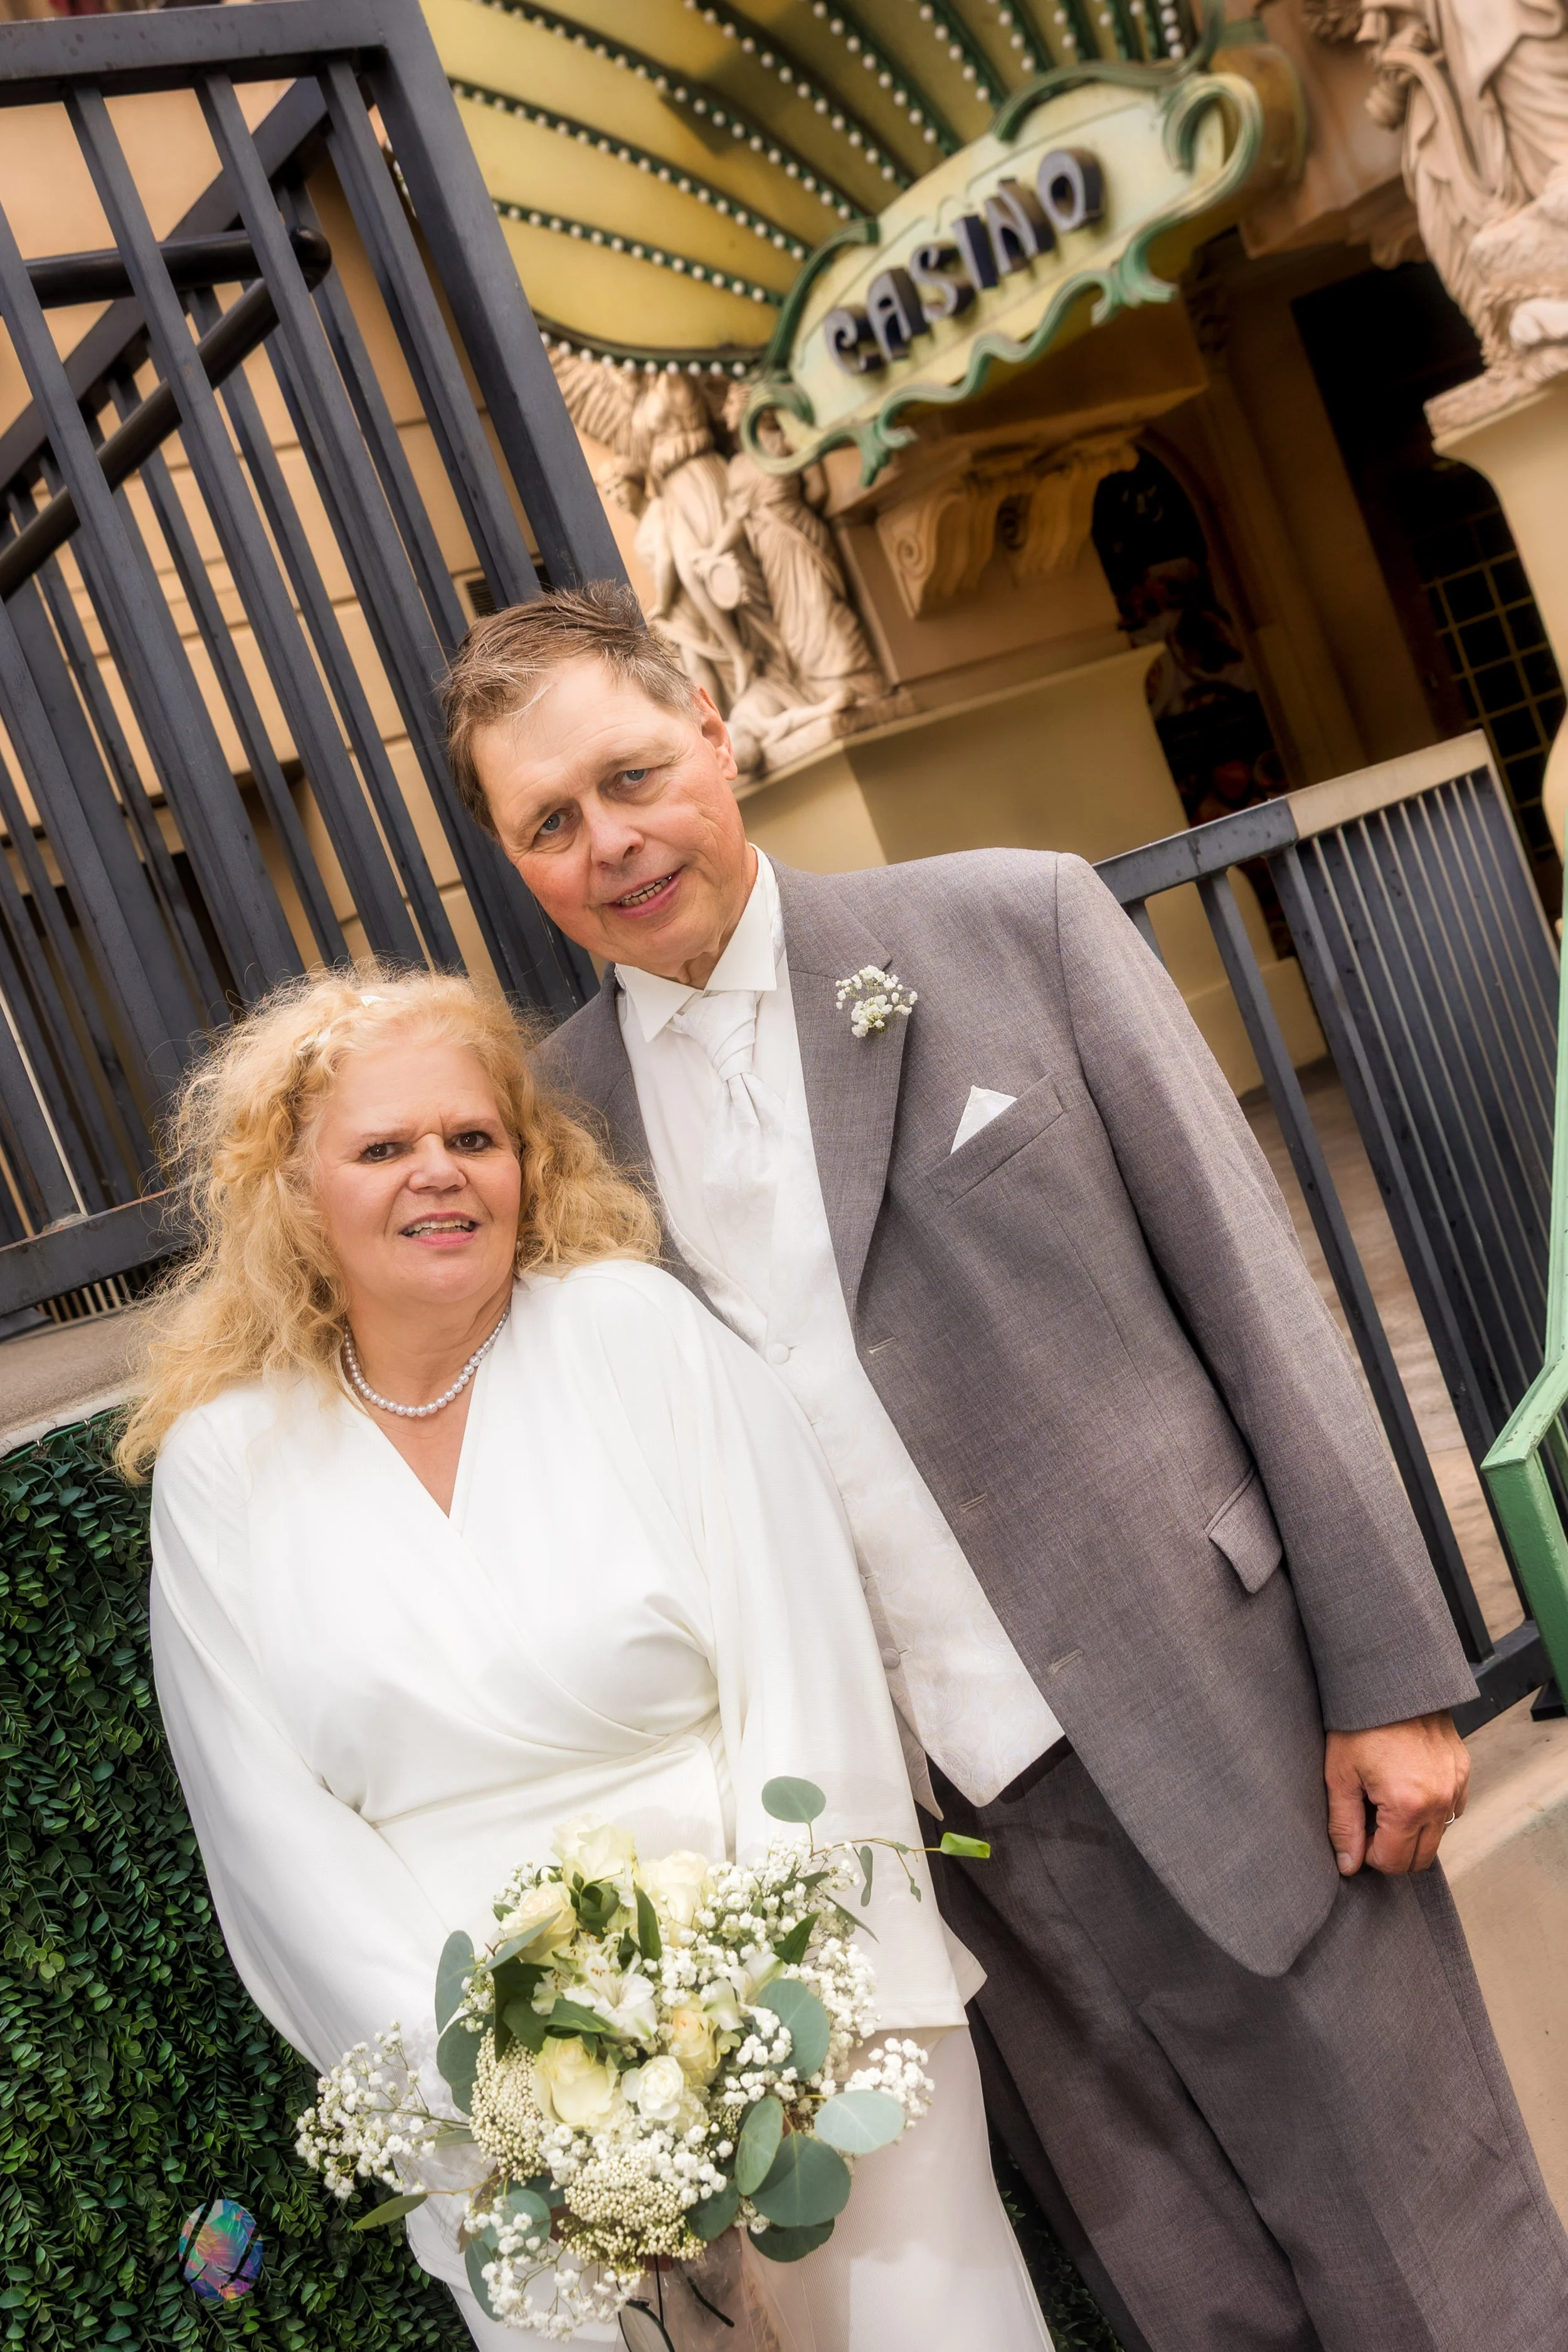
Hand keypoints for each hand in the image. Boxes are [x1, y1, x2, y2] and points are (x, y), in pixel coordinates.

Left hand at [1324, 1711, 1468, 1875]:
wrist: (1390, 1681)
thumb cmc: (1360, 1723)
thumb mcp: (1340, 1775)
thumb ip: (1344, 1826)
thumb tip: (1348, 1865)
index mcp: (1409, 1805)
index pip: (1393, 1862)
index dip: (1369, 1855)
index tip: (1357, 1831)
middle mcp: (1441, 1801)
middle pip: (1420, 1858)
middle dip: (1392, 1850)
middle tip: (1370, 1820)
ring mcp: (1456, 1786)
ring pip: (1437, 1836)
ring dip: (1412, 1832)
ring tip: (1385, 1800)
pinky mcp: (1463, 1772)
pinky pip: (1451, 1810)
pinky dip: (1430, 1811)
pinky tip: (1406, 1788)